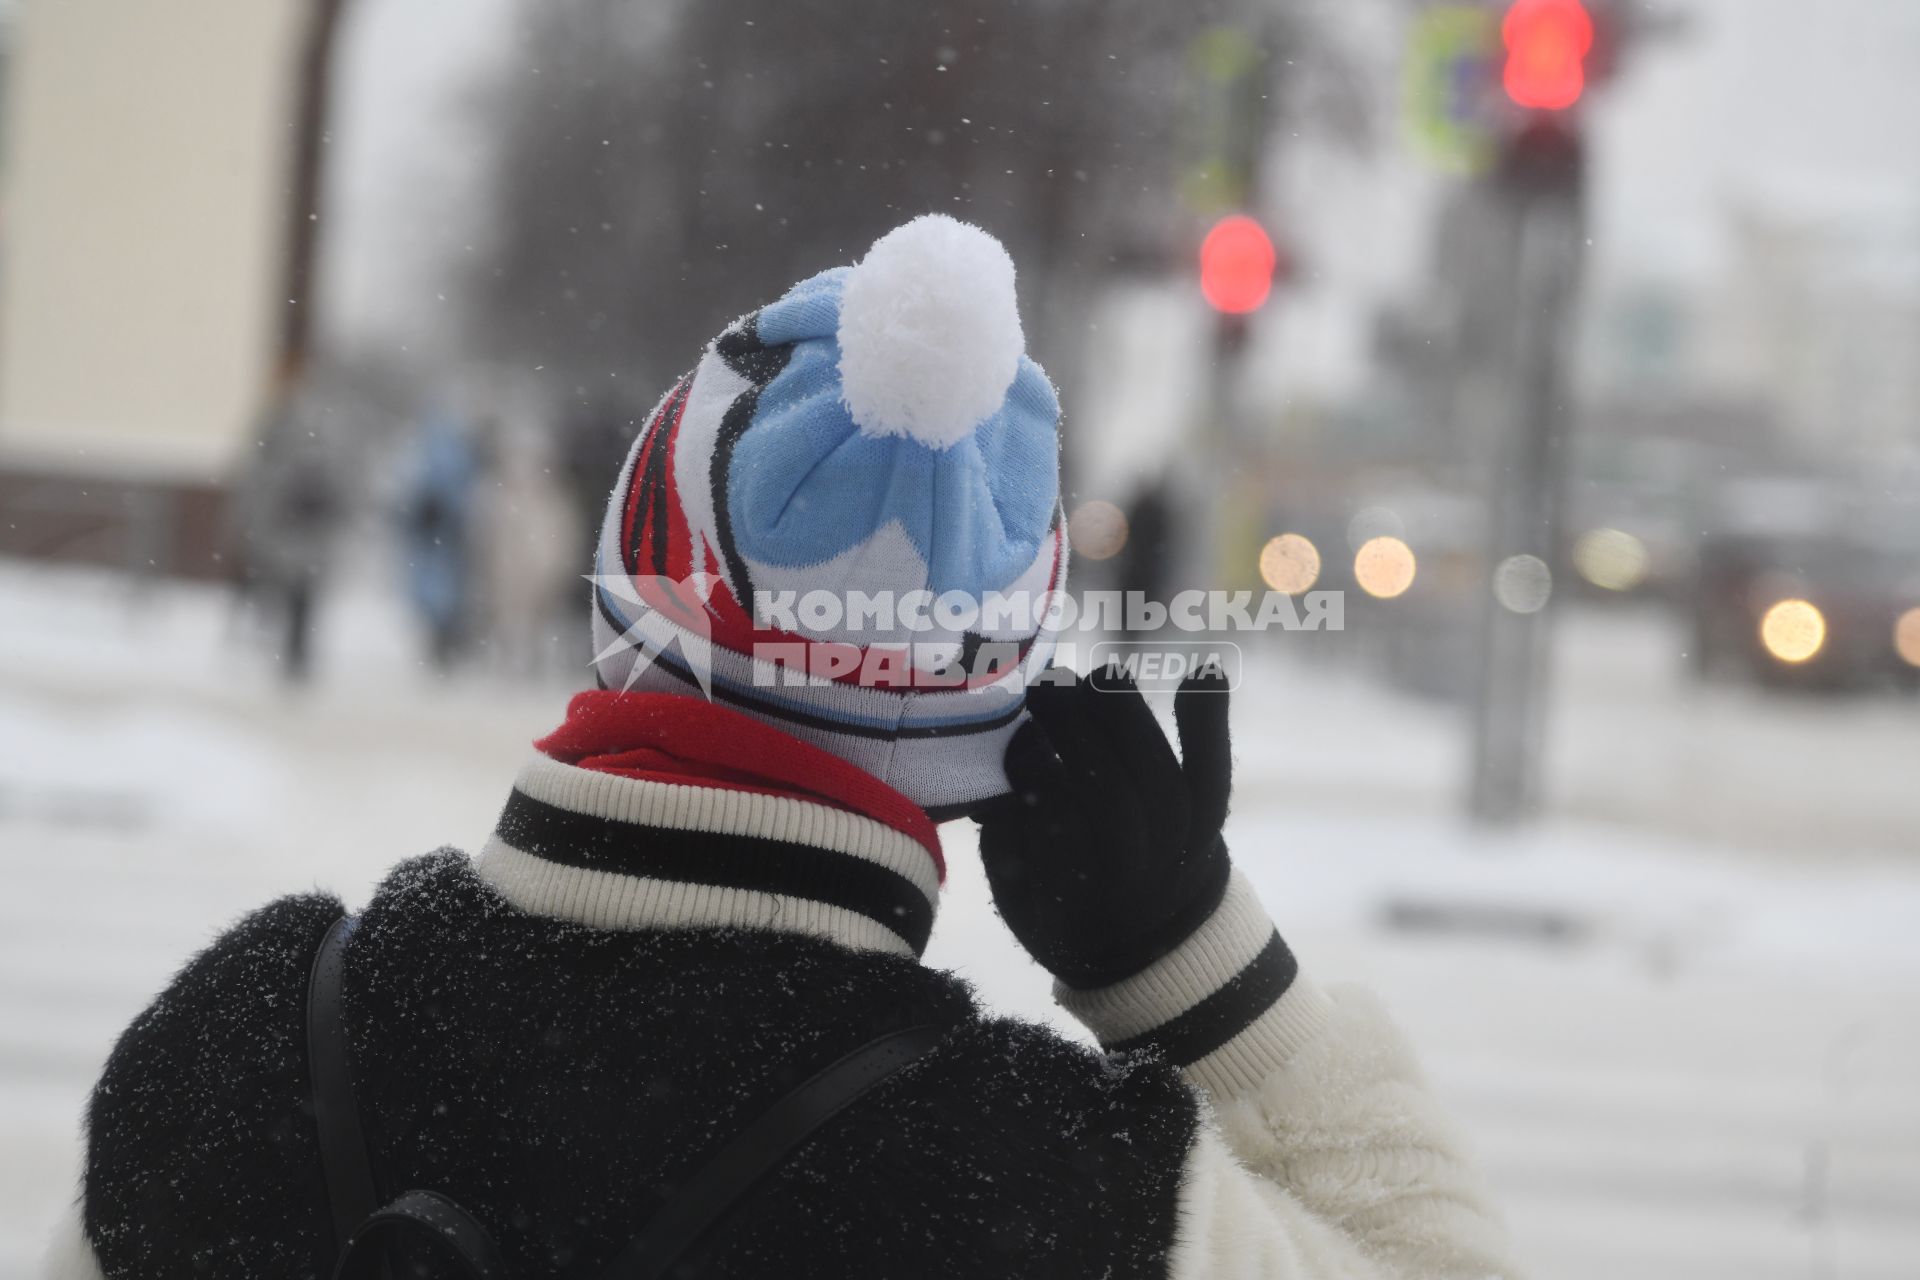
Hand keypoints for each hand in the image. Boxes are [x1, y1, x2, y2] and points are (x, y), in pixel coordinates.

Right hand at [977, 665, 1233, 988]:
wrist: (1151, 946)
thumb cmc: (1062, 914)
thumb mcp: (1017, 899)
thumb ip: (1004, 841)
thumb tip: (998, 777)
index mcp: (1080, 906)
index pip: (1060, 833)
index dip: (1038, 780)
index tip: (1014, 739)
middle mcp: (1139, 880)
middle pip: (1116, 801)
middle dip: (1078, 736)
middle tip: (1042, 687)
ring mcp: (1183, 850)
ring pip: (1165, 782)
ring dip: (1130, 720)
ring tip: (1096, 676)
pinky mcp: (1210, 821)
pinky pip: (1214, 772)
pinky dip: (1210, 722)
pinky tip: (1205, 671)